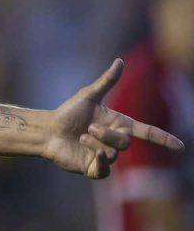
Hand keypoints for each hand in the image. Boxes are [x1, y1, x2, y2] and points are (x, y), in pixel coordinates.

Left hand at [44, 59, 183, 177]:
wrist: (48, 130)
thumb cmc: (68, 112)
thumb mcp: (88, 95)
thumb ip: (107, 81)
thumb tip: (120, 61)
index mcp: (119, 124)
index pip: (147, 132)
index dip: (163, 139)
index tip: (181, 146)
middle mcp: (114, 141)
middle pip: (125, 143)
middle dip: (108, 135)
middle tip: (90, 128)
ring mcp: (105, 156)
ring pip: (113, 154)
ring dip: (95, 143)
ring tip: (81, 137)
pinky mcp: (93, 169)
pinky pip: (104, 169)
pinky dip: (99, 160)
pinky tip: (89, 150)